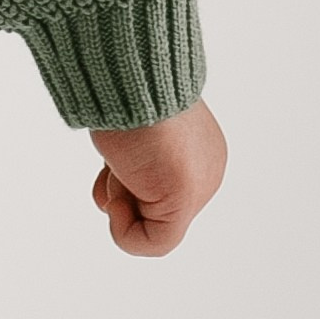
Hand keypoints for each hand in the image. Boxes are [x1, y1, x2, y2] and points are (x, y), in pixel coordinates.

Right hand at [91, 100, 227, 255]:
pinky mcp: (183, 200)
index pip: (156, 186)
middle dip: (122, 191)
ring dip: (118, 199)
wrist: (132, 74)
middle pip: (152, 206)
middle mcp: (206, 168)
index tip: (114, 158)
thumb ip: (133, 160)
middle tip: (116, 161)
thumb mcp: (131, 130)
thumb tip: (117, 186)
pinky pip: (155, 244)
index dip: (124, 180)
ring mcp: (199, 186)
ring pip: (150, 225)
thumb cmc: (126, 89)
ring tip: (119, 164)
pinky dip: (125, 233)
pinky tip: (117, 199)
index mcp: (198, 148)